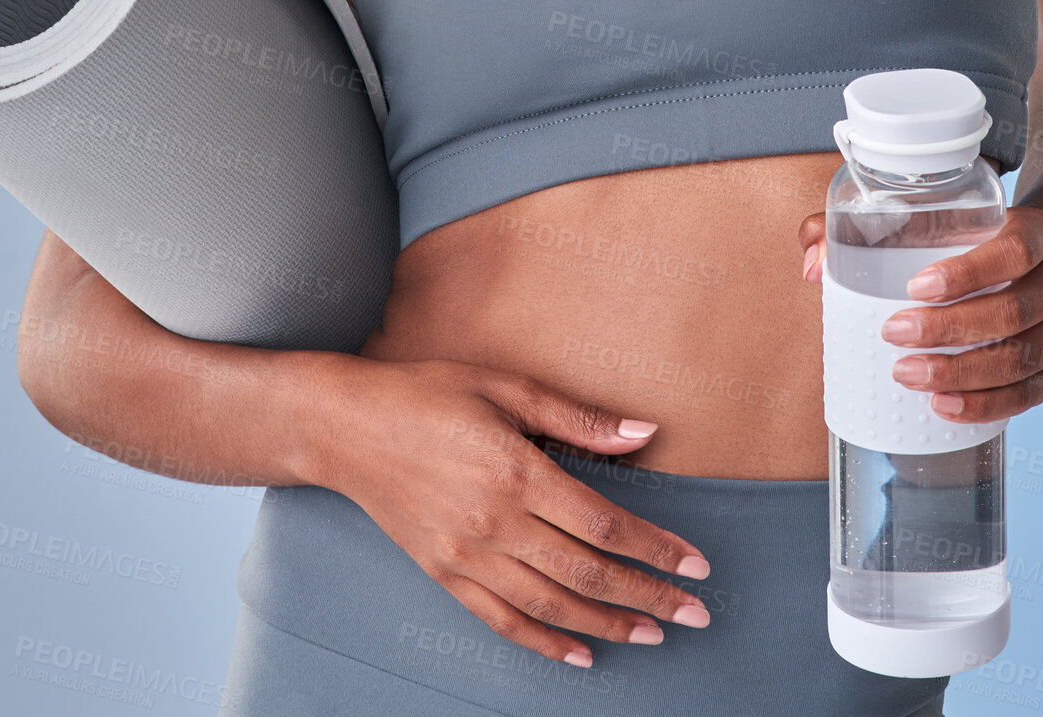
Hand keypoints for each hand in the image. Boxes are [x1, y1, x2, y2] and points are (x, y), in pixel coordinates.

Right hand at [301, 356, 714, 669]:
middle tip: (695, 613)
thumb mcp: (506, 387)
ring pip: (551, 605)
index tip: (696, 565)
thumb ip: (577, 418)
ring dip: (607, 625)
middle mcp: (494, 523)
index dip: (657, 549)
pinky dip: (544, 643)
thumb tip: (644, 434)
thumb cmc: (428, 395)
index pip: (604, 525)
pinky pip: (502, 621)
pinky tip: (580, 656)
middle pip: (587, 574)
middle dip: (648, 597)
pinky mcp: (444, 574)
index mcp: (517, 472)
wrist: (346, 428)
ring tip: (652, 634)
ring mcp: (466, 555)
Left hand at [798, 206, 1042, 422]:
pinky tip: (944, 406)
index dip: (969, 272)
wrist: (1023, 267)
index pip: (1016, 250)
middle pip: (1016, 310)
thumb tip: (813, 264)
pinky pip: (1030, 395)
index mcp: (1037, 231)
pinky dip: (987, 404)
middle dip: (950, 330)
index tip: (914, 287)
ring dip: (963, 373)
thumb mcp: (918, 220)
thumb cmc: (958, 241)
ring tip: (907, 375)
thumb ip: (855, 226)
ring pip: (1023, 358)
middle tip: (894, 334)